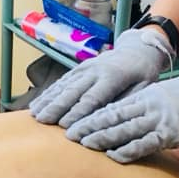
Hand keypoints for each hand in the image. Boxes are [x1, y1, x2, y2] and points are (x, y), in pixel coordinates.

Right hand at [29, 28, 174, 127]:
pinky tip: (37, 104)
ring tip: (34, 115)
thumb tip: (109, 121)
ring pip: (63, 85)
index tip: (64, 127)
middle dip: (56, 107)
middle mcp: (95, 71)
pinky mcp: (79, 68)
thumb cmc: (143, 74)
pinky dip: (48, 93)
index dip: (77, 113)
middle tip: (42, 121)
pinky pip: (61, 82)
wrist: (138, 50)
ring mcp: (85, 68)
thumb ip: (127, 102)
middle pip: (72, 91)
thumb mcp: (144, 87)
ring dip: (47, 100)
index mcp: (113, 77)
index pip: (92, 98)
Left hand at [65, 64, 178, 162]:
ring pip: (124, 129)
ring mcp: (158, 119)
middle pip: (112, 116)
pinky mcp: (170, 134)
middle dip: (89, 126)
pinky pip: (144, 144)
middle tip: (68, 134)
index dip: (90, 115)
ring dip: (102, 138)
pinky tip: (113, 156)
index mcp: (144, 96)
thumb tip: (122, 117)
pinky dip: (128, 150)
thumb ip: (142, 105)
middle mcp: (147, 106)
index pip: (112, 106)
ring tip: (84, 145)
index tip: (73, 121)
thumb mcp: (162, 96)